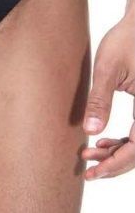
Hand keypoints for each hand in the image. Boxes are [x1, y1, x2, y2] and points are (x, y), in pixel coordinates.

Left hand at [81, 12, 134, 179]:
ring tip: (90, 155)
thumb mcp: (108, 69)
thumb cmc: (125, 41)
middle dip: (114, 163)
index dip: (115, 164)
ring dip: (117, 154)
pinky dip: (123, 142)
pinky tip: (102, 142)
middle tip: (87, 170)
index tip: (92, 171)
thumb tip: (90, 131)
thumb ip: (100, 100)